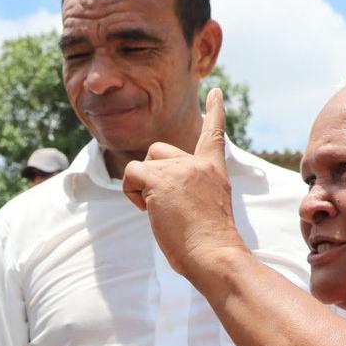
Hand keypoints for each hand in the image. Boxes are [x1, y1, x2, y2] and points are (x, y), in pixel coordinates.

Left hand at [120, 88, 246, 276]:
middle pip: (159, 150)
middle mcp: (198, 163)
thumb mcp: (208, 207)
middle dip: (153, 174)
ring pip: (142, 165)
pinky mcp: (159, 179)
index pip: (213, 134)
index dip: (215, 111)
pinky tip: (148, 209)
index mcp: (214, 169)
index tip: (215, 91)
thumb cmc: (210, 243)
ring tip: (160, 211)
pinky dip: (131, 192)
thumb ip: (191, 190)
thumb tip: (162, 193)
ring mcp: (179, 169)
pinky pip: (130, 174)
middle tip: (166, 205)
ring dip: (142, 188)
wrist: (214, 253)